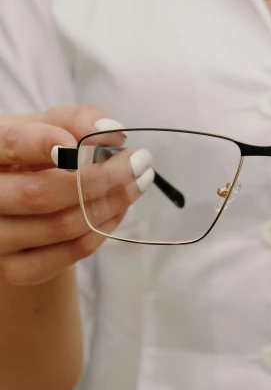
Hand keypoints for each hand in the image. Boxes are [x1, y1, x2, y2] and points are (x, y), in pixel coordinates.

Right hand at [0, 104, 148, 285]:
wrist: (21, 207)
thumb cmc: (33, 156)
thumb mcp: (46, 126)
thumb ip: (75, 119)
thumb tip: (109, 132)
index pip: (9, 146)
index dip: (43, 144)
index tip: (87, 142)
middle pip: (40, 194)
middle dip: (100, 177)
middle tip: (139, 161)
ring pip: (62, 225)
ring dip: (111, 203)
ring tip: (137, 183)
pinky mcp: (19, 269)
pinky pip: (72, 251)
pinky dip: (104, 228)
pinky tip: (119, 208)